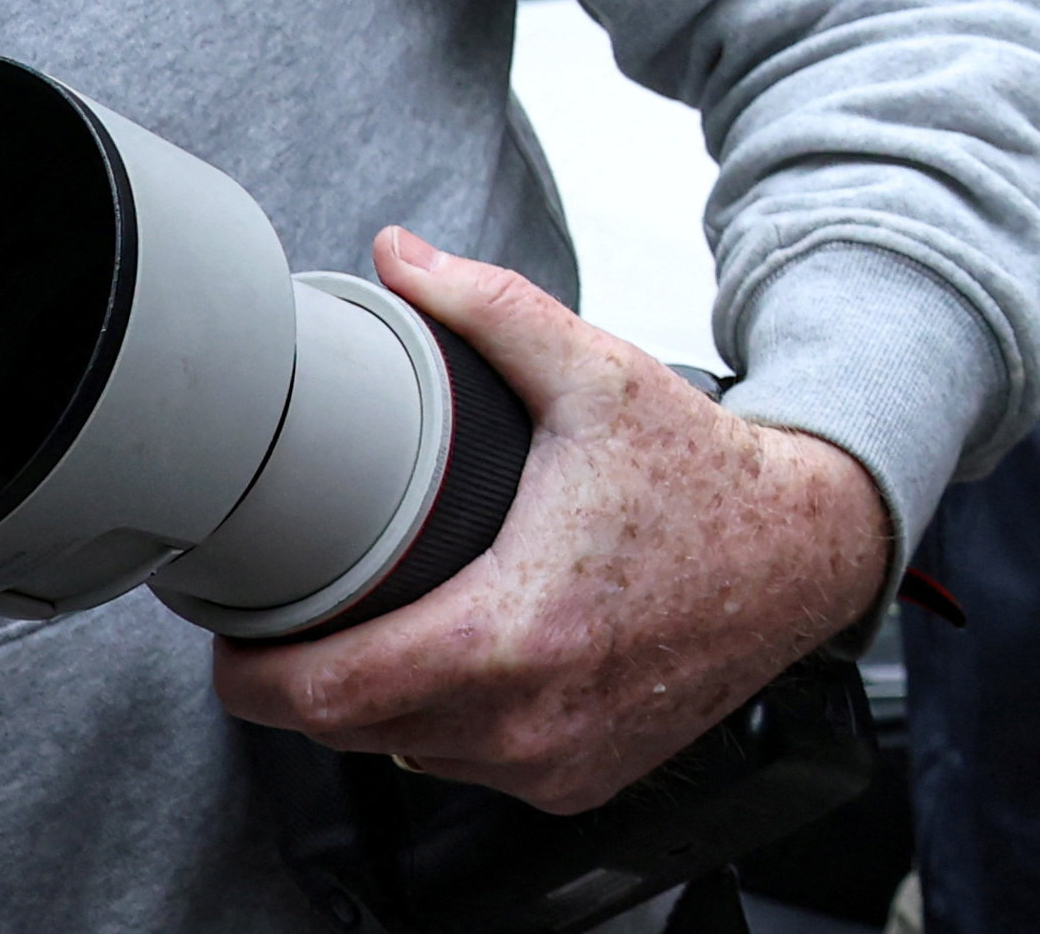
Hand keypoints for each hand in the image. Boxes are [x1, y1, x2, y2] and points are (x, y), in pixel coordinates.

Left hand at [208, 227, 889, 815]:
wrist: (808, 550)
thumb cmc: (705, 473)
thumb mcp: (597, 375)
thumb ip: (490, 308)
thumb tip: (399, 257)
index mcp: (514, 632)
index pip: (325, 695)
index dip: (251, 674)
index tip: (231, 635)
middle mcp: (531, 719)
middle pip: (347, 733)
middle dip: (302, 683)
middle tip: (289, 620)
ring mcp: (555, 763)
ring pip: (406, 752)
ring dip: (378, 704)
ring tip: (383, 628)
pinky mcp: (580, 782)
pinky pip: (471, 766)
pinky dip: (450, 723)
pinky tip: (465, 664)